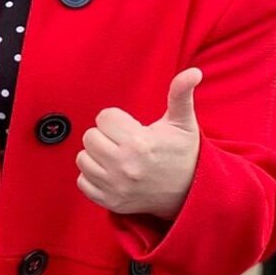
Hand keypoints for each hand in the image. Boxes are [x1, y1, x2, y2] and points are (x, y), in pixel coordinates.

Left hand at [75, 69, 201, 222]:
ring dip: (96, 155)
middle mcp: (125, 166)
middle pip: (89, 137)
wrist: (191, 193)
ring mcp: (116, 187)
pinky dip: (92, 177)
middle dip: (104, 136)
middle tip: (122, 141)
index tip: (130, 127)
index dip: (116, 120)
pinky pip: (82, 182)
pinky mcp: (111, 202)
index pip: (103, 118)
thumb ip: (181, 94)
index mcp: (139, 143)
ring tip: (116, 156)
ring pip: (82, 159)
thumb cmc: (184, 153)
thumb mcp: (183, 122)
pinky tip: (111, 172)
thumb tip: (192, 72)